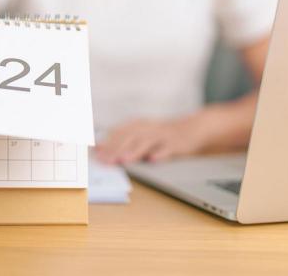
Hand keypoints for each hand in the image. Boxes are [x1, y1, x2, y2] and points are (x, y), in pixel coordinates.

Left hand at [95, 116, 209, 163]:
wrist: (191, 129)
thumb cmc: (160, 135)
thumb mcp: (140, 134)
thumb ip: (120, 140)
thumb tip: (97, 147)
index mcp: (138, 125)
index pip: (120, 133)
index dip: (107, 143)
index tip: (96, 154)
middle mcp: (149, 128)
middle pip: (131, 138)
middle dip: (117, 149)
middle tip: (106, 161)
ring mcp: (163, 135)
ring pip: (147, 142)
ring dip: (135, 151)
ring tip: (124, 160)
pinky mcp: (177, 143)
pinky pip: (168, 148)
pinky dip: (160, 153)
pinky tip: (153, 160)